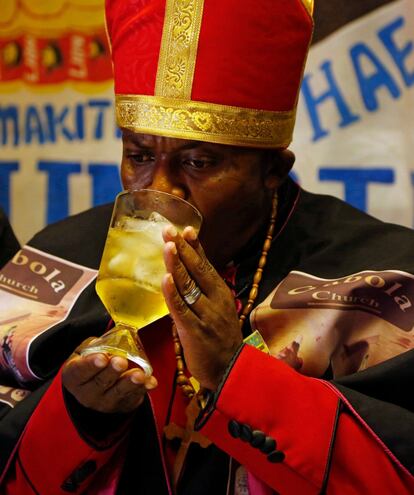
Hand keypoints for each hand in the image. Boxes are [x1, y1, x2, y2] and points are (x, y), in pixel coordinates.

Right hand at [62, 347, 157, 413]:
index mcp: (74, 377)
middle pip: (100, 383)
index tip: (102, 357)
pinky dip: (144, 389)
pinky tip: (150, 382)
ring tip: (139, 375)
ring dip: (130, 383)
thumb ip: (93, 346)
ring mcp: (105, 403)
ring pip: (118, 393)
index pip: (80, 371)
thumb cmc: (91, 363)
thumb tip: (105, 343)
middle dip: (112, 371)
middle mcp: (87, 394)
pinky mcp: (123, 405)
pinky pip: (134, 397)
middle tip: (121, 362)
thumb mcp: (85, 351)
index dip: (91, 364)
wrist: (97, 386)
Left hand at [162, 225, 242, 390]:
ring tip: (167, 246)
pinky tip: (166, 279)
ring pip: (189, 286)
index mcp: (221, 292)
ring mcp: (206, 315)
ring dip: (177, 264)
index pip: (206, 264)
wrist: (230, 370)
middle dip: (182, 248)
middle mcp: (215, 300)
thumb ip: (204, 291)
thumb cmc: (220, 338)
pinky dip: (173, 293)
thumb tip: (187, 271)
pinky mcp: (195, 331)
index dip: (195, 246)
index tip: (185, 228)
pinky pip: (182, 309)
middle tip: (169, 229)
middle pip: (197, 270)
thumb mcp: (218, 309)